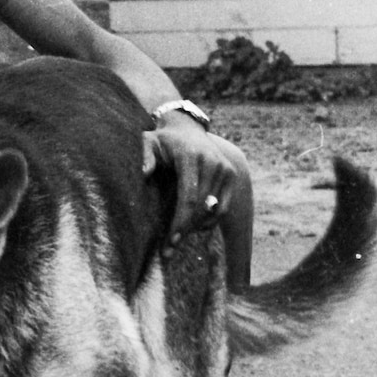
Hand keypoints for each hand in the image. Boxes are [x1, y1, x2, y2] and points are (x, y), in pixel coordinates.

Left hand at [142, 119, 235, 255]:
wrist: (186, 128)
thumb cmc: (163, 140)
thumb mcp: (149, 141)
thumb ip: (146, 155)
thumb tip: (145, 173)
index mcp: (191, 158)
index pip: (189, 197)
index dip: (181, 222)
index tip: (172, 241)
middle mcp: (212, 163)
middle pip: (201, 208)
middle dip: (185, 230)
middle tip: (170, 249)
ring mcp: (224, 169)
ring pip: (213, 210)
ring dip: (196, 228)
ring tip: (178, 238)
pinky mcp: (230, 175)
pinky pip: (222, 207)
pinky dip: (209, 221)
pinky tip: (194, 228)